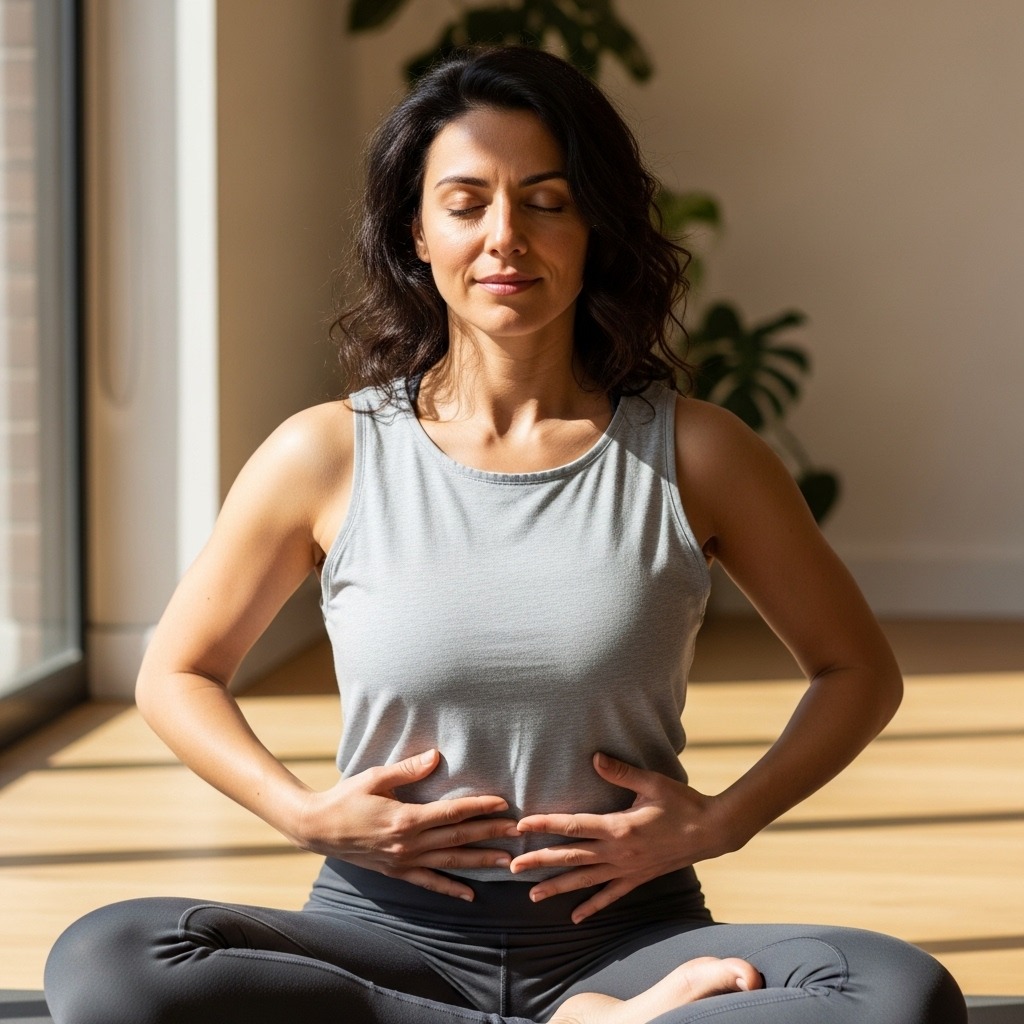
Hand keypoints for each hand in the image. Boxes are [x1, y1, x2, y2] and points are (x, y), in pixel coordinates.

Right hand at [293, 749, 519, 900]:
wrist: (317, 828)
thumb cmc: (346, 797)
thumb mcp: (375, 778)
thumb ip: (407, 770)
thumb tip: (436, 756)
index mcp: (406, 818)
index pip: (451, 813)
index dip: (479, 808)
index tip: (503, 803)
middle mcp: (408, 843)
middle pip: (458, 838)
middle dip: (490, 834)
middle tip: (518, 831)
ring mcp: (403, 861)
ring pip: (450, 862)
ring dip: (480, 862)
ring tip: (507, 862)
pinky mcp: (396, 871)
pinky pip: (429, 883)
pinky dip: (451, 889)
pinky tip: (470, 895)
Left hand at [510, 752, 733, 922]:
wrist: (711, 831)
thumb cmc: (682, 802)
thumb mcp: (652, 783)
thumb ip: (621, 772)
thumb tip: (595, 758)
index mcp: (618, 827)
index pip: (573, 825)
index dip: (546, 824)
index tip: (522, 825)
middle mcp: (618, 852)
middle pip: (571, 856)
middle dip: (540, 860)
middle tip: (512, 865)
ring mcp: (627, 869)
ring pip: (585, 880)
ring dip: (558, 886)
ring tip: (532, 895)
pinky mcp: (638, 878)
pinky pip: (611, 895)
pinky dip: (592, 906)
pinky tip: (576, 917)